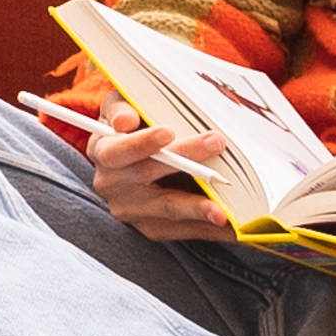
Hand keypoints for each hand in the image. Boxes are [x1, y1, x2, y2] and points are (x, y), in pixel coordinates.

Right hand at [84, 109, 235, 242]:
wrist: (135, 152)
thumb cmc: (135, 121)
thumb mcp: (124, 104)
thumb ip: (122, 108)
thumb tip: (124, 121)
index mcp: (104, 152)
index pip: (118, 150)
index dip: (141, 143)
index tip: (168, 132)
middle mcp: (112, 185)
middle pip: (149, 176)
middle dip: (186, 160)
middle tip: (216, 144)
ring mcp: (132, 210)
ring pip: (167, 209)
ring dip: (197, 208)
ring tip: (223, 210)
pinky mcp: (152, 227)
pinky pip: (182, 231)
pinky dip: (208, 228)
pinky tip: (231, 225)